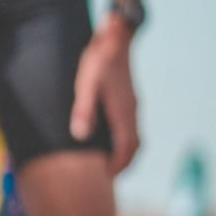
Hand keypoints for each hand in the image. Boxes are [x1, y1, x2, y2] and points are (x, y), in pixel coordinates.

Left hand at [70, 26, 139, 173]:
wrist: (115, 38)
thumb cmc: (98, 61)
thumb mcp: (86, 85)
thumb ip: (83, 111)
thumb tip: (81, 136)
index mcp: (122, 113)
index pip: (126, 148)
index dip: (117, 165)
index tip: (106, 177)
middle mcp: (131, 111)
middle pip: (134, 145)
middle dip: (124, 163)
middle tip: (109, 176)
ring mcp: (131, 104)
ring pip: (134, 135)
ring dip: (125, 151)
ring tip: (110, 162)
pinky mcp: (128, 98)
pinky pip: (130, 126)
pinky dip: (123, 138)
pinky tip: (110, 138)